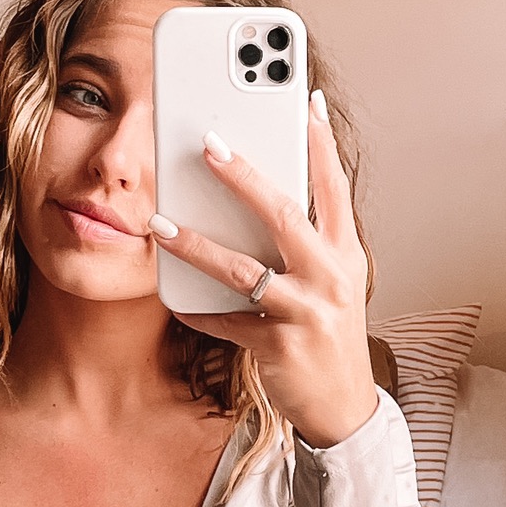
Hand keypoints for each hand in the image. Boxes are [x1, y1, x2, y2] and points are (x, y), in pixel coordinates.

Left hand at [149, 92, 379, 448]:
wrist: (344, 405)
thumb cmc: (329, 331)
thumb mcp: (333, 280)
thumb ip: (308, 239)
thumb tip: (265, 189)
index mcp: (345, 253)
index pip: (334, 187)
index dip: (320, 143)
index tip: (304, 101)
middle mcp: (332, 277)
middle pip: (285, 215)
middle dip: (244, 177)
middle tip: (208, 144)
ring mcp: (307, 313)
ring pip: (245, 270)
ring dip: (197, 245)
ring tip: (160, 225)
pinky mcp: (280, 347)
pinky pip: (227, 322)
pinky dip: (197, 310)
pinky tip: (172, 296)